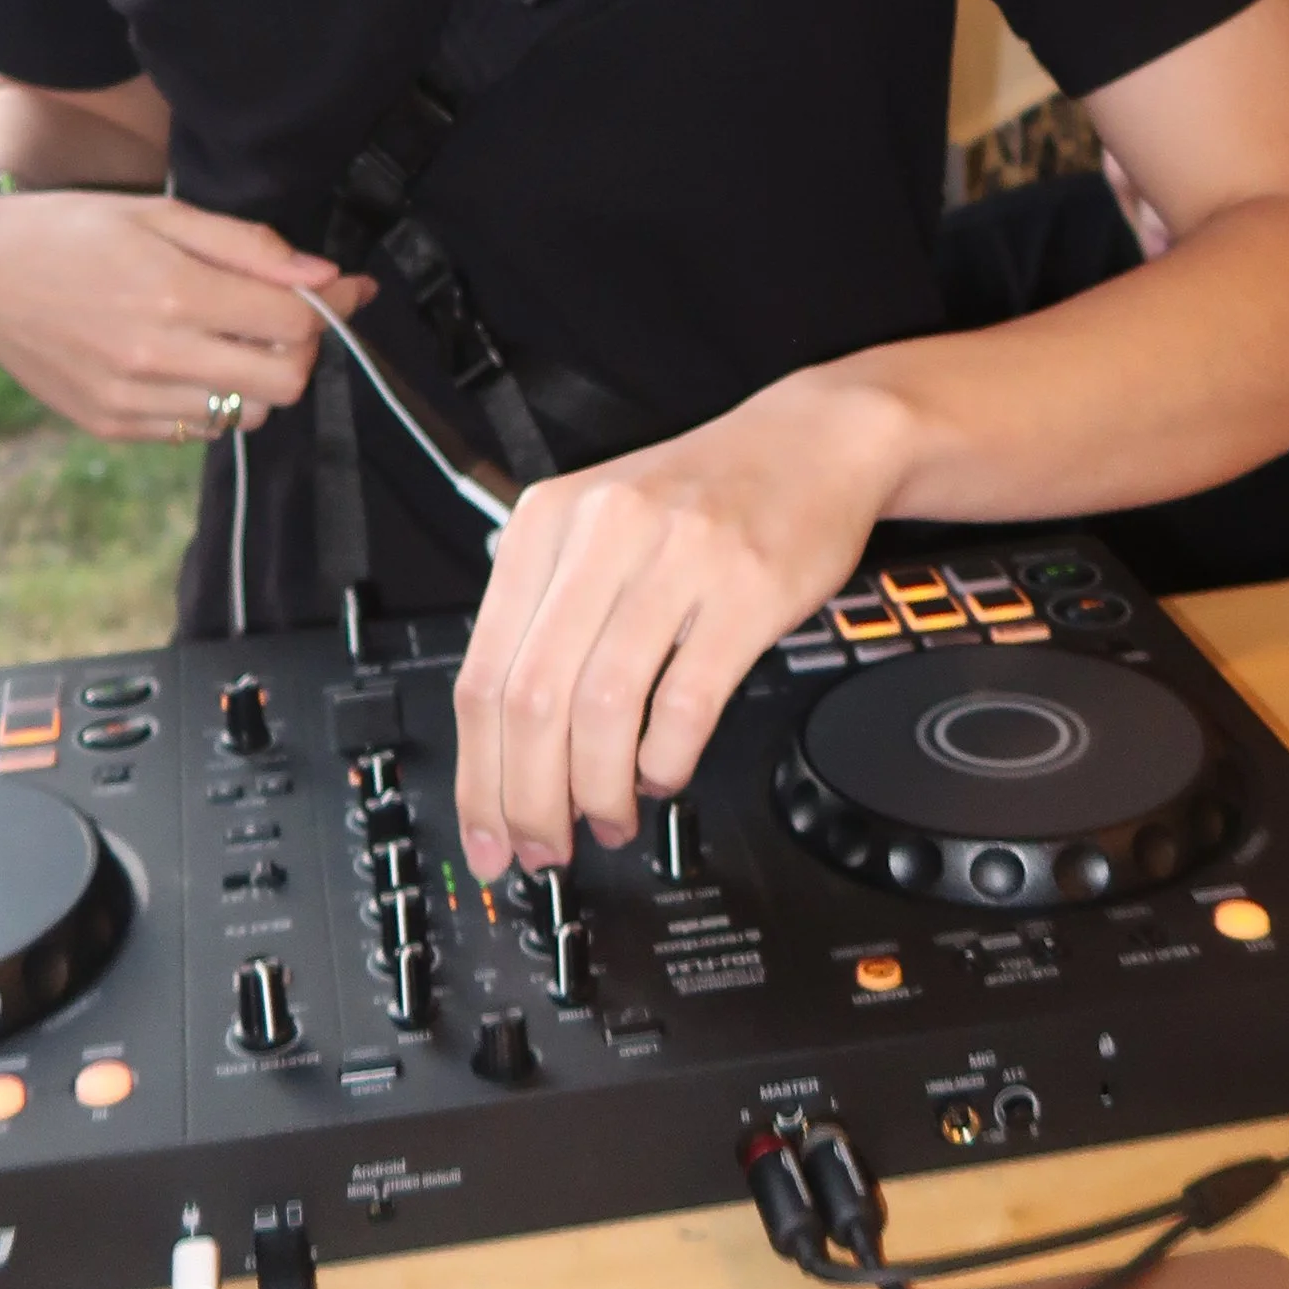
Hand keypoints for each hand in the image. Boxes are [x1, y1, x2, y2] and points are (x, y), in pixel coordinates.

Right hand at [0, 188, 371, 439]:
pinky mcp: (112, 426)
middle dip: (300, 348)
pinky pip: (200, 430)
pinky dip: (213, 400)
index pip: (295, 324)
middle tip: (280, 316)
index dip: (330, 305)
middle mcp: (155, 356)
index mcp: (174, 292)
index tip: (339, 289)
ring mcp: (131, 400)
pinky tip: (187, 360)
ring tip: (228, 337)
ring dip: (259, 379)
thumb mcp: (164, 214)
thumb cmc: (77, 229)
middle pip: (286, 382)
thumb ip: (251, 247)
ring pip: (249, 415)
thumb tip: (326, 277)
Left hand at [451, 369, 911, 878]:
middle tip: (542, 848)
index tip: (484, 833)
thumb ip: (545, 622)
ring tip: (608, 819)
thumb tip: (505, 753)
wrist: (811, 440)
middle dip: (528, 799)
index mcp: (543, 524)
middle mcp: (600, 533)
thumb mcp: (595, 532)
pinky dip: (666, 760)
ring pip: (601, 708)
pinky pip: (686, 702)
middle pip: (532, 700)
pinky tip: (664, 773)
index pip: (481, 674)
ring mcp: (675, 558)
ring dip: (597, 790)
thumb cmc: (698, 501)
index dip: (477, 775)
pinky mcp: (745, 589)